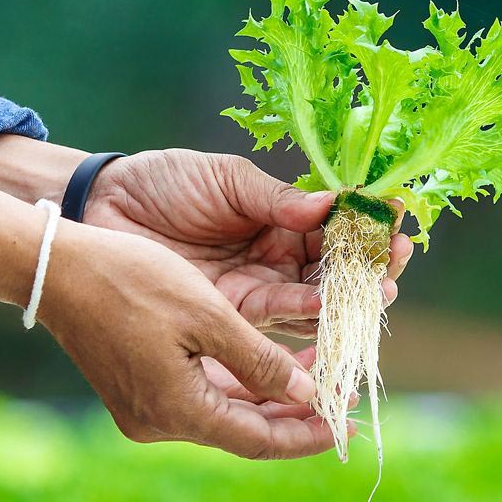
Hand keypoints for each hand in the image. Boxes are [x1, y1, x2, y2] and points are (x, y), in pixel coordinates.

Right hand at [40, 221, 342, 458]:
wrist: (54, 267)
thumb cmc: (129, 279)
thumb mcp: (207, 314)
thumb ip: (259, 360)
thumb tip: (305, 395)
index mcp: (177, 410)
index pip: (259, 438)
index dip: (308, 433)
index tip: (347, 423)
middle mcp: (159, 422)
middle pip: (244, 431)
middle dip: (295, 416)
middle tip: (343, 400)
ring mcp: (144, 408)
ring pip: (224, 413)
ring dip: (269, 398)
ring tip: (317, 378)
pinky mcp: (137, 389)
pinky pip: (201, 396)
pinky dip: (238, 384)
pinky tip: (268, 367)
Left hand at [83, 149, 414, 337]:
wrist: (103, 207)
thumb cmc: (164, 182)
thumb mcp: (226, 179)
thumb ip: (276, 198)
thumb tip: (333, 205)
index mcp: (280, 221)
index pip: (335, 230)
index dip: (367, 229)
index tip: (398, 222)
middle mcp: (275, 260)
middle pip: (333, 272)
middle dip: (367, 269)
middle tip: (396, 265)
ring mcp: (255, 290)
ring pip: (311, 301)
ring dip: (345, 298)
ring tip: (377, 290)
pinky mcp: (229, 316)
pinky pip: (274, 321)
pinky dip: (303, 317)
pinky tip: (326, 308)